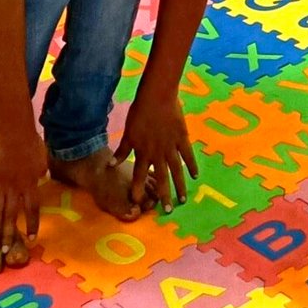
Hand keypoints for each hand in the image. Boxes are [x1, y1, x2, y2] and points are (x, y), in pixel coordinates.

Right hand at [0, 125, 46, 253]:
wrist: (13, 131)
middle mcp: (15, 189)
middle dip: (7, 234)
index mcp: (30, 184)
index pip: (32, 209)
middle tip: (2, 251)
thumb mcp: (41, 157)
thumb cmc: (30, 141)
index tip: (31, 239)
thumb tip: (42, 176)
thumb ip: (40, 170)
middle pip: (11, 216)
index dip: (31, 224)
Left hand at [116, 92, 197, 210]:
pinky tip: (195, 176)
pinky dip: (191, 165)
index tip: (138, 203)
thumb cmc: (139, 112)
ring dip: (179, 185)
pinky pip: (188, 155)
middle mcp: (157, 153)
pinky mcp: (182, 138)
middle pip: (161, 178)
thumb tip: (112, 165)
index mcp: (143, 152)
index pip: (139, 175)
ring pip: (176, 170)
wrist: (157, 96)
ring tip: (183, 199)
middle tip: (167, 210)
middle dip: (163, 195)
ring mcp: (171, 147)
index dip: (138, 189)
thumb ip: (122, 150)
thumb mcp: (128, 132)